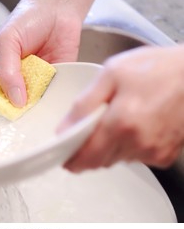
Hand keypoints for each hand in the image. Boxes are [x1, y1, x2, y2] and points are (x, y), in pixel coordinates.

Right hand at [0, 0, 82, 106]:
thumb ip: (7, 71)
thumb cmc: (27, 18)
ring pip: (30, 104)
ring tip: (35, 116)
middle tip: (18, 121)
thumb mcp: (7, 41)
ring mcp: (32, 82)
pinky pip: (50, 96)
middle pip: (9, 103)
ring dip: (33, 109)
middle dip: (14, 111)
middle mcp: (12, 79)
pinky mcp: (52, 82)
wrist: (58, 7)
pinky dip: (51, 101)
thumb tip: (15, 99)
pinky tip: (51, 105)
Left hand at [58, 45, 183, 171]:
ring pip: (116, 159)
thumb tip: (63, 129)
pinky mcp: (165, 154)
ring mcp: (154, 151)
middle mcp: (138, 143)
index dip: (71, 160)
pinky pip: (136, 157)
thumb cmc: (156, 68)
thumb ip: (84, 103)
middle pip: (100, 160)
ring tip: (117, 118)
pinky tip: (135, 124)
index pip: (87, 156)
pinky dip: (128, 145)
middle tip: (88, 128)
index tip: (63, 156)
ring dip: (108, 146)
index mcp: (121, 123)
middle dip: (89, 149)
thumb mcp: (111, 73)